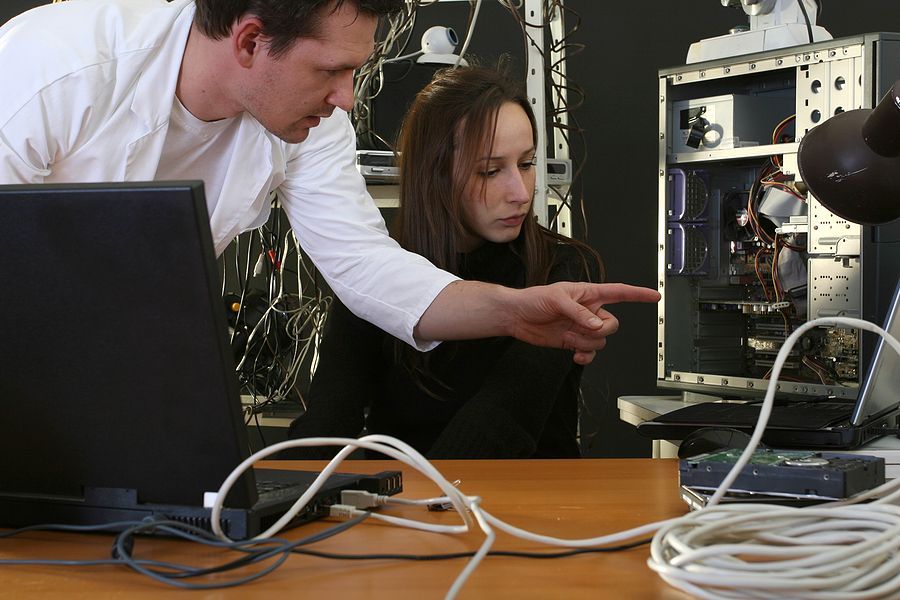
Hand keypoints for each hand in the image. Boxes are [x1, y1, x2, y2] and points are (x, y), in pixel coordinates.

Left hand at [504, 282, 660, 364]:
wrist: (517, 316)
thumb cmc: (533, 299)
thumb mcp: (556, 299)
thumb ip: (578, 312)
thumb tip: (595, 324)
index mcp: (588, 294)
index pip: (618, 292)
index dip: (637, 294)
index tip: (654, 295)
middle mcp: (588, 311)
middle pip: (612, 324)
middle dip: (600, 331)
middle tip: (583, 329)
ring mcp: (582, 327)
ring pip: (601, 341)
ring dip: (587, 343)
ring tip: (568, 337)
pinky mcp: (573, 341)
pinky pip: (590, 352)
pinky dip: (586, 356)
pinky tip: (576, 355)